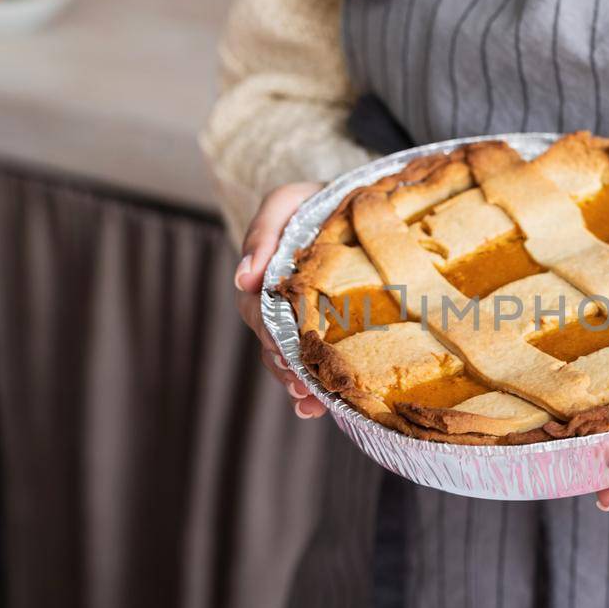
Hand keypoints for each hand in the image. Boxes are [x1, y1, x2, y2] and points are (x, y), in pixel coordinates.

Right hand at [234, 182, 327, 417]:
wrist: (364, 202)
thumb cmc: (320, 198)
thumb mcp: (288, 202)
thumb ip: (263, 232)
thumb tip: (243, 279)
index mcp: (267, 277)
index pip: (258, 311)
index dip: (269, 334)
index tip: (283, 351)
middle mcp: (280, 302)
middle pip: (273, 342)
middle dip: (285, 366)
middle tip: (302, 385)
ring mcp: (304, 319)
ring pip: (289, 359)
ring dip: (297, 383)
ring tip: (311, 402)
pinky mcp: (330, 331)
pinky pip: (315, 363)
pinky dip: (314, 389)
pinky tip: (317, 409)